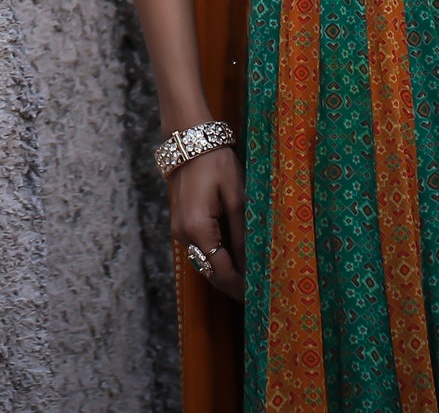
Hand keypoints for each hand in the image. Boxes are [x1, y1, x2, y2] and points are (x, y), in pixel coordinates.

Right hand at [170, 145, 246, 301]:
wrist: (189, 140)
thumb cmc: (215, 163)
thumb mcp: (237, 198)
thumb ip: (242, 235)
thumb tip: (251, 266)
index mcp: (197, 229)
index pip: (221, 271)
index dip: (240, 287)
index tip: (260, 298)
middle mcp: (183, 234)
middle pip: (210, 271)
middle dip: (233, 284)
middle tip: (259, 292)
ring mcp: (178, 229)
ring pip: (204, 261)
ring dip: (224, 271)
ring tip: (251, 275)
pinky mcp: (180, 222)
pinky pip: (199, 249)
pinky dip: (216, 257)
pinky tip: (234, 256)